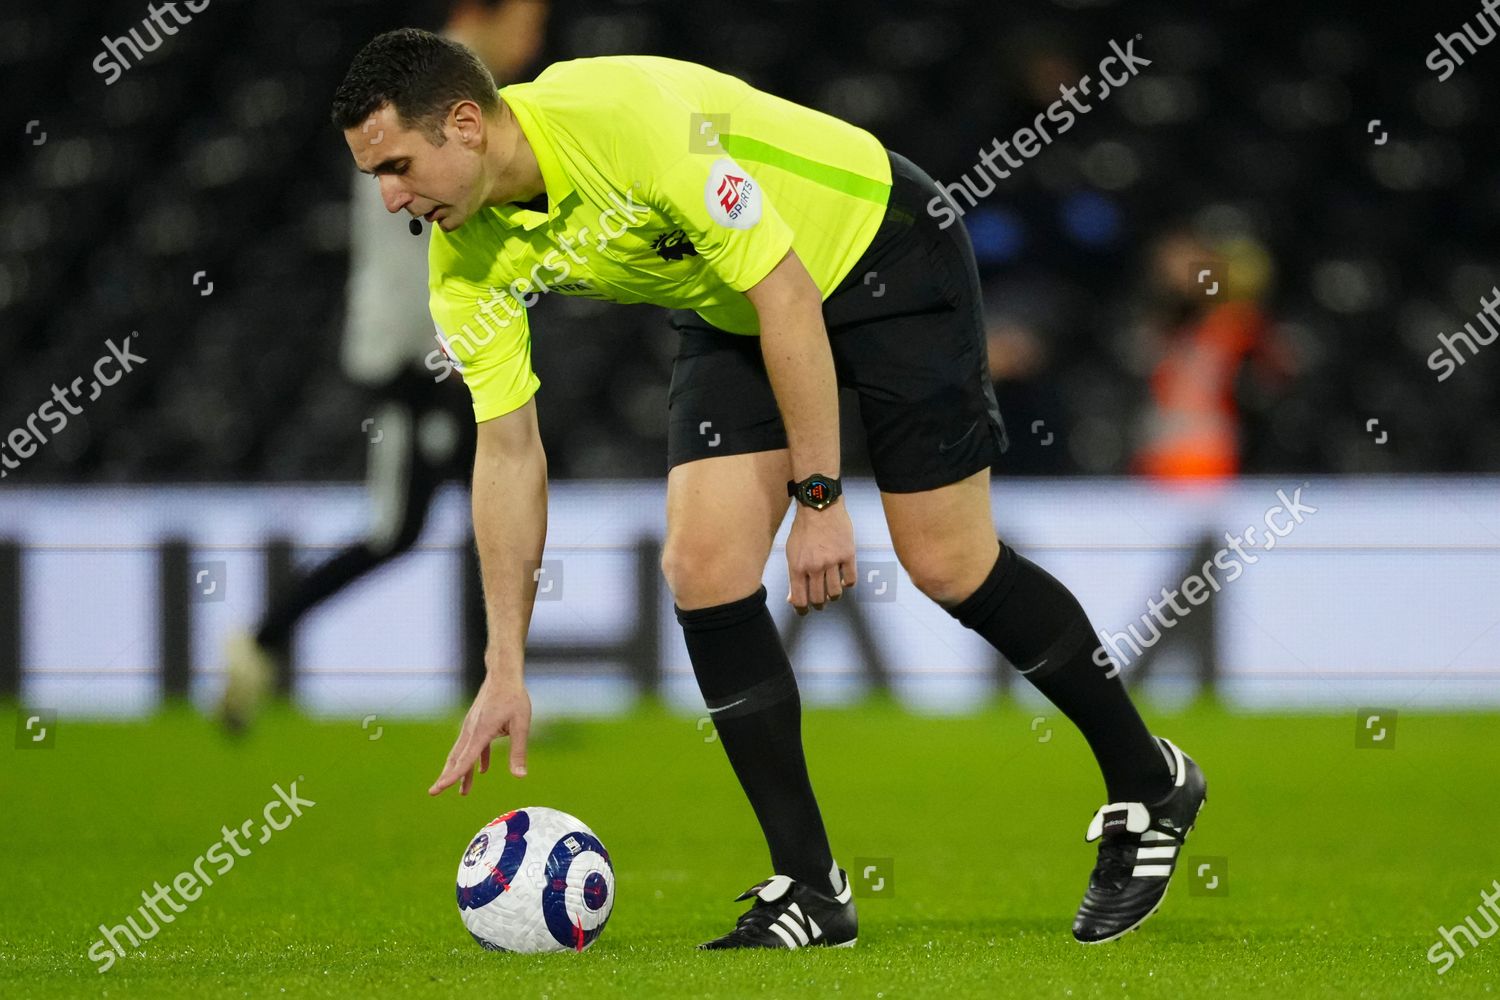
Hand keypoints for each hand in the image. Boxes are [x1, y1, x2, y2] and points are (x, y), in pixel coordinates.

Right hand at [429, 676, 530, 795]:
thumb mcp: (521, 725)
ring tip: (462, 791)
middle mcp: (472, 730)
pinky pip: (474, 745)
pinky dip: (476, 759)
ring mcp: (472, 726)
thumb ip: (519, 751)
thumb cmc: (514, 697)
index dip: (452, 777)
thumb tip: (520, 776)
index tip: (438, 788)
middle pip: (457, 758)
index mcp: (481, 732)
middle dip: (447, 776)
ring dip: (462, 771)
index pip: (465, 760)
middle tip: (434, 792)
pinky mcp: (477, 722)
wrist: (503, 674)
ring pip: (463, 753)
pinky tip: (481, 770)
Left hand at [785, 502, 856, 614]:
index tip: (805, 611)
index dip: (802, 610)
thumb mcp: (791, 552)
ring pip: (836, 592)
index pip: (800, 599)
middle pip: (819, 598)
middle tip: (820, 602)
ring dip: (833, 596)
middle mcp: (815, 567)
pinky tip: (844, 580)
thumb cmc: (803, 529)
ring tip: (832, 591)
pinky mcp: (848, 555)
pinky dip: (848, 584)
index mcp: (797, 567)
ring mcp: (833, 561)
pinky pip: (851, 580)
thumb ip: (793, 576)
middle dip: (819, 604)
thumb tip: (792, 599)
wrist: (820, 506)